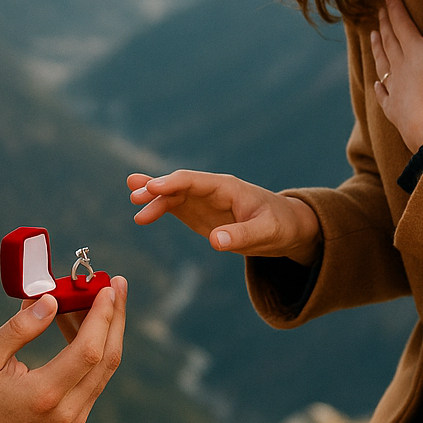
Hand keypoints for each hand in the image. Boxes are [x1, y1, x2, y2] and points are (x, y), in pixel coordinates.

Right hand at [0, 278, 126, 422]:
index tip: (108, 287)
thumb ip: (20, 329)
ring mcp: (74, 419)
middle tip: (118, 285)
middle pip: (108, 357)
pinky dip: (94, 351)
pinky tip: (79, 327)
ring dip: (106, 332)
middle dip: (116, 318)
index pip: (89, 350)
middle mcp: (68, 411)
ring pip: (104, 369)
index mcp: (45, 395)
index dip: (103, 316)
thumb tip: (50, 301)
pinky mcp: (74, 421)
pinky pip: (94, 379)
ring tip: (94, 300)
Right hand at [127, 170, 321, 265]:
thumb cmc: (281, 226)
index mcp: (227, 188)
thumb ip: (241, 235)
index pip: (194, 181)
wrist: (288, 228)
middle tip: (135, 196)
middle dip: (157, 188)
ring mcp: (204, 201)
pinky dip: (159, 208)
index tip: (152, 187)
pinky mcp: (200, 214)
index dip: (173, 182)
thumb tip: (214, 241)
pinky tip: (142, 212)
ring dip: (153, 199)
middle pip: (179, 185)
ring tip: (133, 204)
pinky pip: (176, 207)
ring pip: (173, 195)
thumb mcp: (266, 233)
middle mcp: (211, 190)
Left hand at [370, 0, 422, 151]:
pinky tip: (377, 84)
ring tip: (372, 37)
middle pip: (390, 42)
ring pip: (383, 65)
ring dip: (377, 49)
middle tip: (378, 11)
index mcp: (415, 52)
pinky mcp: (395, 112)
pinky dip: (380, 87)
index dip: (395, 7)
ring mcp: (396, 91)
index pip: (402, 24)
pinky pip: (384, 96)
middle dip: (385, 24)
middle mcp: (400, 69)